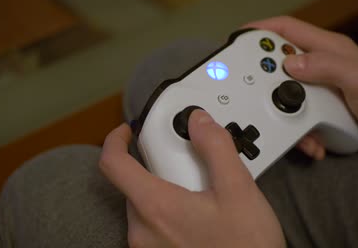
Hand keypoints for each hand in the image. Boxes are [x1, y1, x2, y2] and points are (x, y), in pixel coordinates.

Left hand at [99, 110, 284, 246]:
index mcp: (156, 207)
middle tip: (191, 167)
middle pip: (133, 183)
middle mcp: (143, 231)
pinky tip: (199, 217)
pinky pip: (153, 226)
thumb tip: (199, 122)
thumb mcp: (238, 189)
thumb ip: (216, 147)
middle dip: (158, 167)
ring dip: (165, 190)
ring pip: (144, 205)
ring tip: (203, 196)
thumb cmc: (245, 246)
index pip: (113, 164)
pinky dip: (168, 212)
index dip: (116, 140)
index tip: (128, 131)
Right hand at [245, 16, 357, 159]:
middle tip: (253, 96)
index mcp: (327, 50)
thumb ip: (326, 67)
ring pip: (283, 99)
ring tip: (295, 131)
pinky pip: (296, 122)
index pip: (287, 30)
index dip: (260, 31)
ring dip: (283, 117)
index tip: (237, 40)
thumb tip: (289, 64)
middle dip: (264, 82)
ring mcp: (317, 93)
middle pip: (277, 66)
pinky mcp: (318, 115)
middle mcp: (318, 69)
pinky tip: (312, 145)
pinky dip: (299, 135)